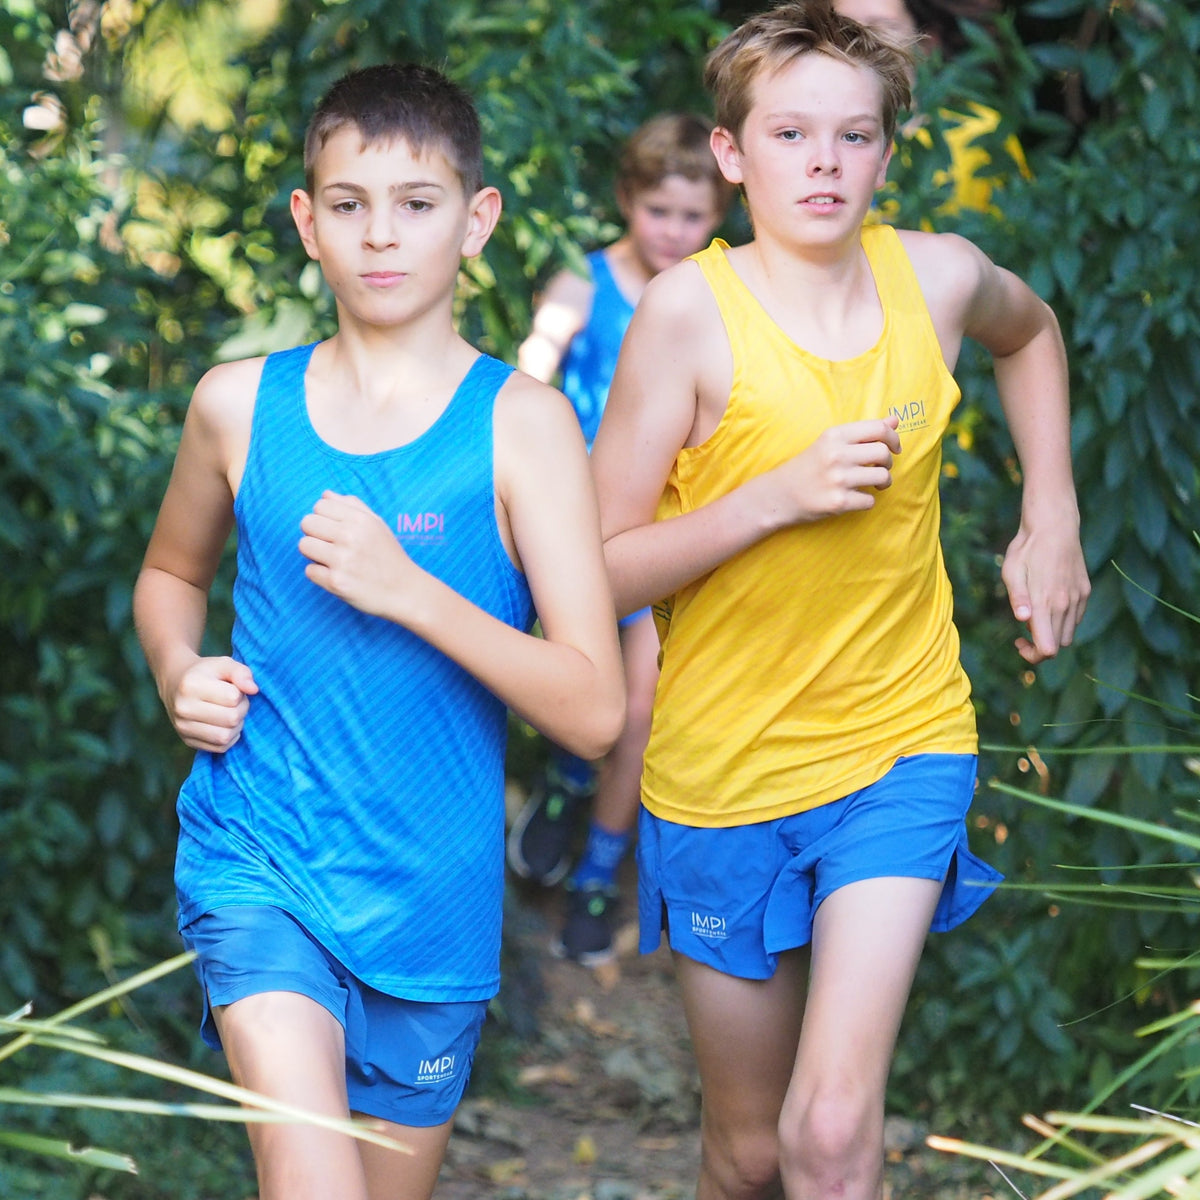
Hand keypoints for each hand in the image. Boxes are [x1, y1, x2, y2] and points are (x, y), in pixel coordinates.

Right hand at [167, 656, 257, 751]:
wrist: (176, 684)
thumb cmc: (205, 673)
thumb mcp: (223, 664)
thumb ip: (241, 672)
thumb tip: (253, 690)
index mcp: (190, 685)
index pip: (232, 697)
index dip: (241, 693)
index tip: (234, 688)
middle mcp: (183, 708)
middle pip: (231, 718)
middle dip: (241, 709)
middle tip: (236, 702)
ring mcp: (182, 727)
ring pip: (225, 736)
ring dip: (236, 725)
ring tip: (230, 712)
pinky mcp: (188, 741)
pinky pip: (220, 747)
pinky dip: (229, 737)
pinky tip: (224, 724)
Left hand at [298, 491, 413, 618]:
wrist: (405, 591)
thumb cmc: (389, 556)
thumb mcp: (377, 525)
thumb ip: (352, 506)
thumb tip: (325, 494)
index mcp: (360, 519)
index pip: (319, 505)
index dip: (324, 518)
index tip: (336, 531)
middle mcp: (350, 536)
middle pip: (307, 523)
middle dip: (315, 534)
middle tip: (332, 546)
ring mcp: (342, 560)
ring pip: (304, 546)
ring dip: (315, 554)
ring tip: (334, 561)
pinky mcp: (336, 582)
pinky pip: (309, 571)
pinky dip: (320, 575)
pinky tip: (338, 576)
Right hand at [766, 416, 900, 525]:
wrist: (779, 495)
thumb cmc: (808, 466)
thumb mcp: (830, 442)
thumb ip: (863, 432)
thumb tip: (895, 420)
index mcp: (834, 435)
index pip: (878, 429)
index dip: (893, 438)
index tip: (894, 448)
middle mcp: (836, 455)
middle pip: (883, 453)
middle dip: (888, 462)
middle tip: (879, 468)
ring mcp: (838, 479)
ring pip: (883, 477)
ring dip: (883, 482)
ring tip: (872, 484)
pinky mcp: (838, 502)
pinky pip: (870, 501)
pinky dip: (866, 501)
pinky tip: (854, 498)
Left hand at [1001, 519, 1089, 663]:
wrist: (1055, 525)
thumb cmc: (1027, 548)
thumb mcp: (1012, 571)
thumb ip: (1018, 598)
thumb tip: (1023, 621)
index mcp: (1046, 602)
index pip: (1048, 649)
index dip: (1032, 655)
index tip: (1019, 643)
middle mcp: (1066, 604)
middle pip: (1058, 645)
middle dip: (1039, 647)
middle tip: (1022, 634)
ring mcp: (1078, 598)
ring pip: (1069, 634)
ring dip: (1052, 634)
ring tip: (1035, 616)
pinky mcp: (1085, 591)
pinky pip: (1076, 619)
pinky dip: (1062, 622)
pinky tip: (1048, 606)